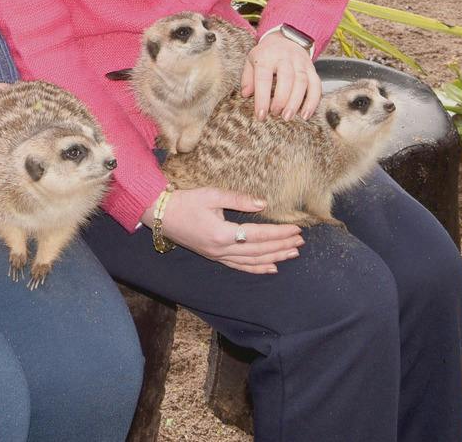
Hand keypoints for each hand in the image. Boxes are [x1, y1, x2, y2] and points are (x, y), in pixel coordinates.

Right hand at [158, 187, 303, 272]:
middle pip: (259, 251)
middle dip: (281, 246)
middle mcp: (221, 249)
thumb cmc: (185, 201)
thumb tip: (263, 203)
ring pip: (252, 261)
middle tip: (301, 241)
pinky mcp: (214, 257)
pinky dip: (257, 268)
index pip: (258, 235)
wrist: (160, 214)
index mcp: (222, 233)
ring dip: (275, 258)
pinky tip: (271, 268)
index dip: (279, 233)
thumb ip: (238, 199)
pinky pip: (240, 266)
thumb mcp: (211, 195)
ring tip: (293, 253)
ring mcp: (217, 256)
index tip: (296, 229)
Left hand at [243, 30, 318, 119]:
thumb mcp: (251, 61)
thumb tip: (246, 94)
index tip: (261, 115)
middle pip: (286, 79)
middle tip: (275, 114)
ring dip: (296, 102)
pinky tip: (305, 114)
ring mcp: (300, 62)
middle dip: (281, 100)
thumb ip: (247, 78)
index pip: (263, 78)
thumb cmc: (266, 54)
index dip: (262, 98)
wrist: (285, 38)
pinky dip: (312, 101)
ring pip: (302, 82)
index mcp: (266, 56)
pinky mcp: (312, 68)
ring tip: (288, 116)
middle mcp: (285, 57)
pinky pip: (316, 85)